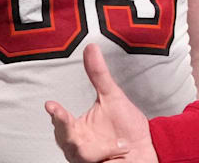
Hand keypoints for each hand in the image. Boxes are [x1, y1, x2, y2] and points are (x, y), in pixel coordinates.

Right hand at [44, 44, 157, 162]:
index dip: (56, 114)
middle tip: (63, 119)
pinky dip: (109, 154)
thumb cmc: (127, 128)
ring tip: (119, 144)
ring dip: (93, 149)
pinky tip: (122, 148)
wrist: (147, 150)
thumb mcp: (112, 97)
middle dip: (65, 131)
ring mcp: (85, 158)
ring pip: (80, 154)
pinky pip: (95, 162)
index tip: (51, 105)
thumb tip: (91, 48)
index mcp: (75, 127)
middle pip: (64, 139)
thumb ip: (98, 74)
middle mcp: (76, 144)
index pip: (61, 120)